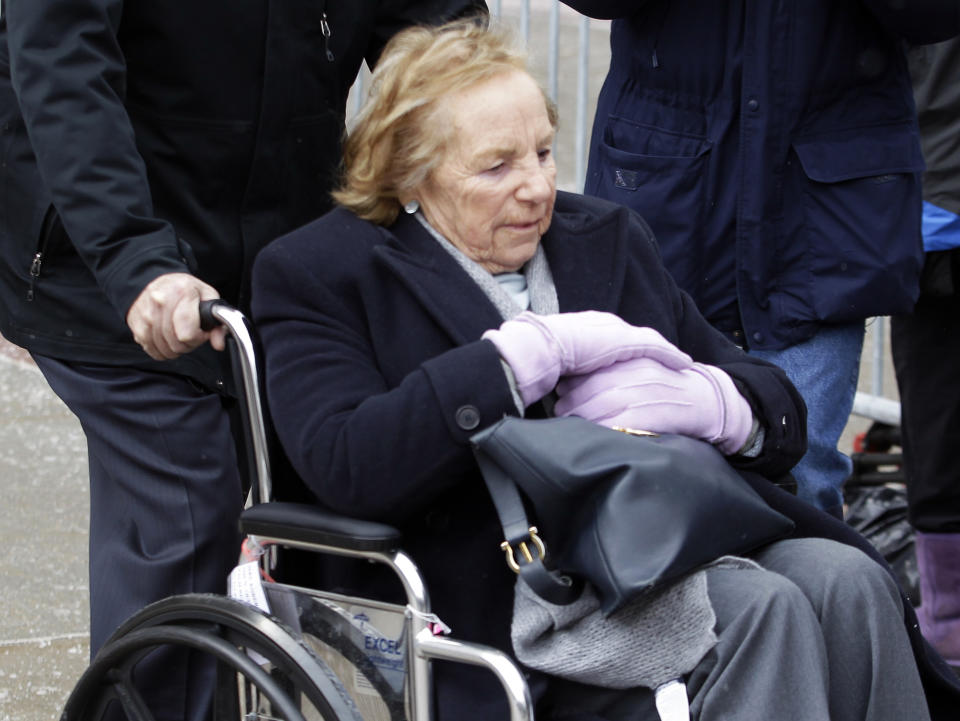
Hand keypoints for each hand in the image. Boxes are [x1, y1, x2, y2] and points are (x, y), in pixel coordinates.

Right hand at [126, 273, 225, 359]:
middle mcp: (160, 303)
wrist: (155, 281)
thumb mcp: (207, 296)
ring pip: (165, 350)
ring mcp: (146, 315)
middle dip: (188, 344)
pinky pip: (152, 350)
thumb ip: (218, 322)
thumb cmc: (183, 289)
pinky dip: (162, 350)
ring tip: (178, 333)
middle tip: (190, 332)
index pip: (188, 333)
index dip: (198, 338)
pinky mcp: (136, 325)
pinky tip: (167, 338)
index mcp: (181, 293)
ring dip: (175, 348)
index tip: (201, 331)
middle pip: (177, 344)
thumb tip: (218, 343)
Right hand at [482, 310, 692, 406]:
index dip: (632, 352)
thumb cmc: (539, 362)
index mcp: (586, 331)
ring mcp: (613, 330)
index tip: (644, 365)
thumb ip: (571, 376)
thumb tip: (571, 394)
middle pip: (636, 338)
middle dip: (655, 350)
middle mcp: (602, 325)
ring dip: (667, 353)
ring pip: (648, 341)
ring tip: (683, 364)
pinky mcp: (622, 338)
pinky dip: (669, 355)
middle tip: (673, 363)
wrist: (536, 349)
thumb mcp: (559, 370)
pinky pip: (653, 346)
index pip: (615, 340)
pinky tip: (684, 364)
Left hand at [554, 356, 753, 454]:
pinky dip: (605, 429)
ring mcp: (647, 393)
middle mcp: (639, 373)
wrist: (709, 402)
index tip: (561, 393)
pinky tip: (596, 435)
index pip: (595, 368)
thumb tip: (574, 384)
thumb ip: (615, 374)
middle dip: (573, 402)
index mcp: (634, 360)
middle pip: (595, 387)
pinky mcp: (656, 413)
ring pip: (605, 404)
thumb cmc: (670, 389)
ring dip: (583, 417)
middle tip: (561, 412)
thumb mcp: (643, 371)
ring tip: (572, 424)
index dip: (574, 383)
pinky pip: (623, 422)